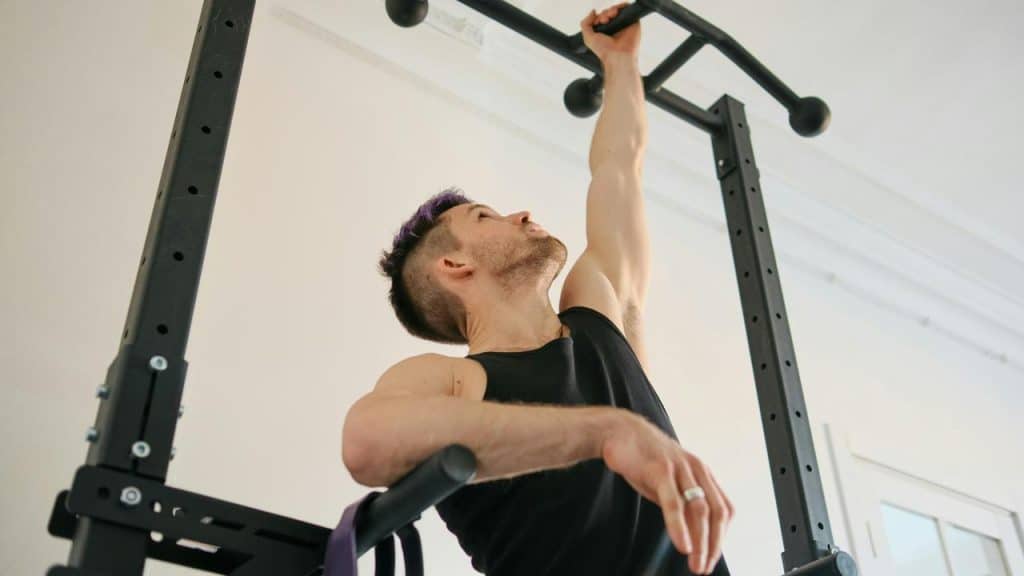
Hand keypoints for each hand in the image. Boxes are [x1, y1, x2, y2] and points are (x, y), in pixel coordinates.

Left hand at [580, 3, 641, 63]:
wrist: (617, 55)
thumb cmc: (605, 51)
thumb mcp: (588, 38)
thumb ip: (585, 23)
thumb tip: (592, 12)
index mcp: (605, 32)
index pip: (601, 18)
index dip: (598, 17)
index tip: (597, 22)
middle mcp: (615, 28)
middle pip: (608, 13)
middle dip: (604, 14)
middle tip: (603, 21)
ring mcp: (624, 24)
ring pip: (617, 10)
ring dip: (611, 10)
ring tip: (609, 17)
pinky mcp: (633, 22)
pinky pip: (627, 8)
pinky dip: (620, 6)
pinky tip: (615, 14)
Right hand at [601, 411, 733, 574]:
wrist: (618, 431)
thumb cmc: (644, 458)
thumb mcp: (667, 483)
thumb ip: (681, 504)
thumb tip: (691, 536)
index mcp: (702, 472)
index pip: (723, 509)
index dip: (721, 537)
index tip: (711, 557)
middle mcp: (696, 469)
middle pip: (717, 512)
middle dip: (714, 545)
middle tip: (704, 568)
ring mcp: (679, 468)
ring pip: (700, 509)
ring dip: (700, 542)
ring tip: (695, 563)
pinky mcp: (660, 469)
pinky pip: (674, 502)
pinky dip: (680, 526)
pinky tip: (682, 544)